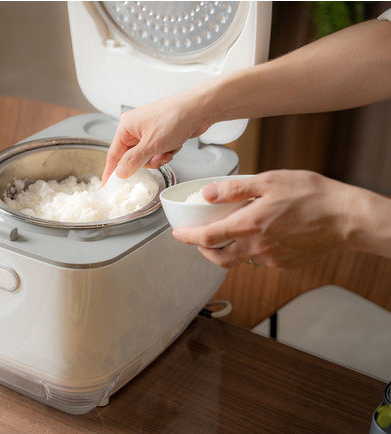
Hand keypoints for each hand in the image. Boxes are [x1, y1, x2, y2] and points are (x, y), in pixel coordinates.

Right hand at [102, 91, 213, 182]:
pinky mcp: (160, 134)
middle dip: (146, 161)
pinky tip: (174, 145)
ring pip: (146, 157)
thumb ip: (133, 161)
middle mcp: (135, 128)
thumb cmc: (176, 117)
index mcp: (126, 126)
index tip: (107, 185)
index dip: (111, 171)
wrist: (201, 109)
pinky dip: (166, 152)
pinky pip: (157, 152)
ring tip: (168, 150)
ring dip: (158, 157)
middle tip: (156, 158)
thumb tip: (119, 172)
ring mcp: (148, 131)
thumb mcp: (152, 145)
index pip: (113, 154)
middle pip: (131, 157)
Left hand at [172, 170, 353, 268]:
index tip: (178, 234)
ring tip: (226, 237)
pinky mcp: (284, 264)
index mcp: (249, 225)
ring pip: (238, 260)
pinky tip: (257, 238)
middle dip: (203, 249)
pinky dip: (250, 252)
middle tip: (198, 240)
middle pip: (218, 257)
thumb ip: (235, 189)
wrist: (346, 218)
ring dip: (226, 251)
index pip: (207, 237)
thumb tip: (208, 194)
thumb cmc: (312, 196)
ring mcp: (271, 258)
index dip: (188, 237)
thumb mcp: (269, 181)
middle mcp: (257, 247)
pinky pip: (259, 261)